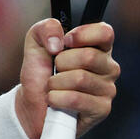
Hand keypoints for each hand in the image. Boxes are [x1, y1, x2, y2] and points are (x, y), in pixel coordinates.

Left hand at [15, 19, 118, 138]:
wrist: (31, 104)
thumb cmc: (39, 74)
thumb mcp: (35, 44)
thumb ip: (46, 29)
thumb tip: (58, 42)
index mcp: (97, 47)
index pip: (105, 32)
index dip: (82, 35)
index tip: (64, 43)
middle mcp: (108, 67)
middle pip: (89, 56)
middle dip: (61, 63)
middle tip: (55, 70)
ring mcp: (108, 89)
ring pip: (80, 78)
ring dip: (55, 83)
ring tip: (53, 87)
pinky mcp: (102, 109)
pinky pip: (76, 99)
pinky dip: (56, 98)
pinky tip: (55, 101)